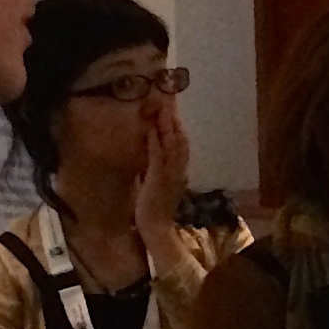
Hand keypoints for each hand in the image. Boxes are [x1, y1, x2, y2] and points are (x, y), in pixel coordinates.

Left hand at [134, 109, 192, 236]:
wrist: (156, 229)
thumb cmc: (153, 210)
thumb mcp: (156, 185)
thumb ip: (154, 170)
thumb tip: (147, 158)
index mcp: (179, 171)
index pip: (181, 144)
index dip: (177, 126)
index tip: (173, 109)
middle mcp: (178, 170)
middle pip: (180, 139)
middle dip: (175, 119)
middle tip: (171, 100)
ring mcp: (170, 174)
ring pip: (172, 145)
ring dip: (168, 126)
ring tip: (163, 108)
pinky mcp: (158, 179)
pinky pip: (159, 157)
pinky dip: (156, 142)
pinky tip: (153, 130)